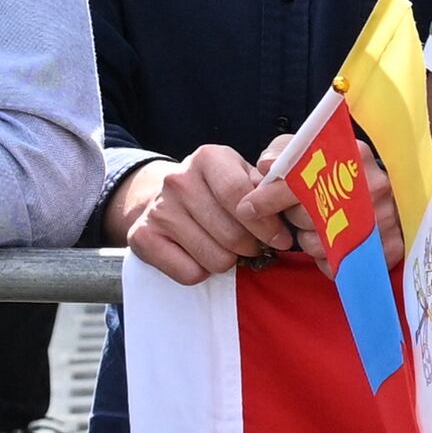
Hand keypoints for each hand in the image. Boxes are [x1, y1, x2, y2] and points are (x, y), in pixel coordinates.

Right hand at [114, 146, 308, 285]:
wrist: (159, 200)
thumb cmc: (214, 193)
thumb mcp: (241, 177)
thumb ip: (265, 190)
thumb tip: (288, 206)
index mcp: (208, 158)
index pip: (241, 196)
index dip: (266, 225)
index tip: (280, 240)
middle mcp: (178, 179)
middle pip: (231, 235)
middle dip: (251, 248)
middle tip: (252, 247)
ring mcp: (159, 209)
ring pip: (215, 259)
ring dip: (228, 262)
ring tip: (225, 249)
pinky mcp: (143, 237)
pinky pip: (190, 273)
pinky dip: (201, 272)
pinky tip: (199, 256)